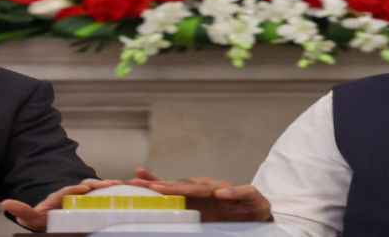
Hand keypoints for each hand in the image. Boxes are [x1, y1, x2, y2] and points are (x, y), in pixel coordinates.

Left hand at [1, 178, 122, 230]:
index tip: (85, 188)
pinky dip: (115, 191)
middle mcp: (76, 192)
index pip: (69, 189)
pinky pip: (105, 194)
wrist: (55, 217)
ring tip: (120, 185)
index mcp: (62, 195)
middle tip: (108, 184)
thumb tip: (5, 202)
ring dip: (109, 185)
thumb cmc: (46, 218)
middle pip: (88, 185)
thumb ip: (22, 211)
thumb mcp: (33, 217)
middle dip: (97, 184)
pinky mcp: (94, 201)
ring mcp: (86, 196)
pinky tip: (126, 190)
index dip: (76, 188)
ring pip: (98, 188)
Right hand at [127, 167, 271, 222]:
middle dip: (160, 185)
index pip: (194, 188)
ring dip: (154, 184)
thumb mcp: (252, 199)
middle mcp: (203, 186)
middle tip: (141, 185)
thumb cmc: (252, 207)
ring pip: (173, 186)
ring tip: (134, 180)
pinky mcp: (193, 198)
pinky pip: (173, 190)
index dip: (177, 189)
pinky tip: (142, 177)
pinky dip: (158, 183)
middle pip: (179, 185)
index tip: (161, 190)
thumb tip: (221, 191)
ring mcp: (197, 191)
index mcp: (216, 187)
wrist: (254, 212)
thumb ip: (239, 193)